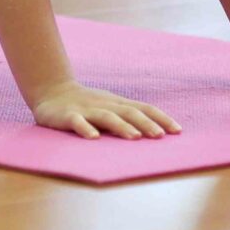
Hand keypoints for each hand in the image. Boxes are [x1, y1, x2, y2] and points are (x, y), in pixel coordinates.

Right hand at [30, 82, 181, 139]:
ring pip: (106, 116)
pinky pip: (77, 122)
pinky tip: (94, 138)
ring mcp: (86, 109)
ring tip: (135, 137)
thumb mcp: (109, 107)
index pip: (143, 108)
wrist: (51, 91)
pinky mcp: (68, 116)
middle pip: (129, 112)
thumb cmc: (86, 104)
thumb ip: (127, 118)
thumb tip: (156, 133)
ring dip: (122, 126)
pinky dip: (86, 129)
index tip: (178, 131)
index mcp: (117, 103)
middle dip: (146, 124)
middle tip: (160, 136)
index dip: (160, 118)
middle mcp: (105, 104)